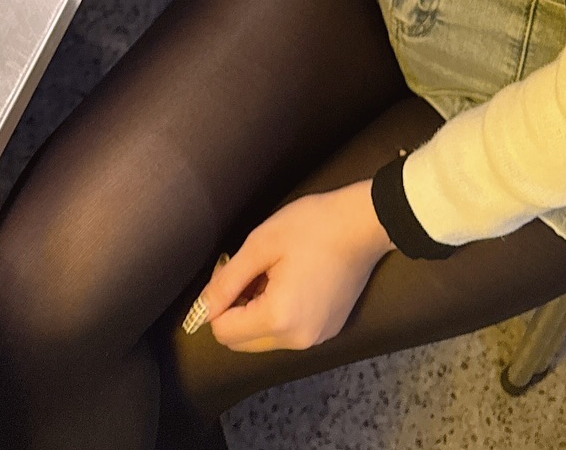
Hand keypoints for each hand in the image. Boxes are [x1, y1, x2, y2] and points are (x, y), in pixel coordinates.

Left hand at [194, 181, 391, 353]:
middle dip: (235, 310)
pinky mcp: (328, 331)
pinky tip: (292, 281)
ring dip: (256, 312)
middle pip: (242, 342)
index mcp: (279, 319)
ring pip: (264, 339)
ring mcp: (316, 338)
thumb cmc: (313, 226)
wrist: (363, 223)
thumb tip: (202, 310)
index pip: (224, 332)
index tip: (230, 269)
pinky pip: (288, 333)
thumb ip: (227, 281)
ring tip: (272, 273)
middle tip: (249, 270)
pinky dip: (279, 315)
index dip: (217, 301)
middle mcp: (298, 339)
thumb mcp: (261, 244)